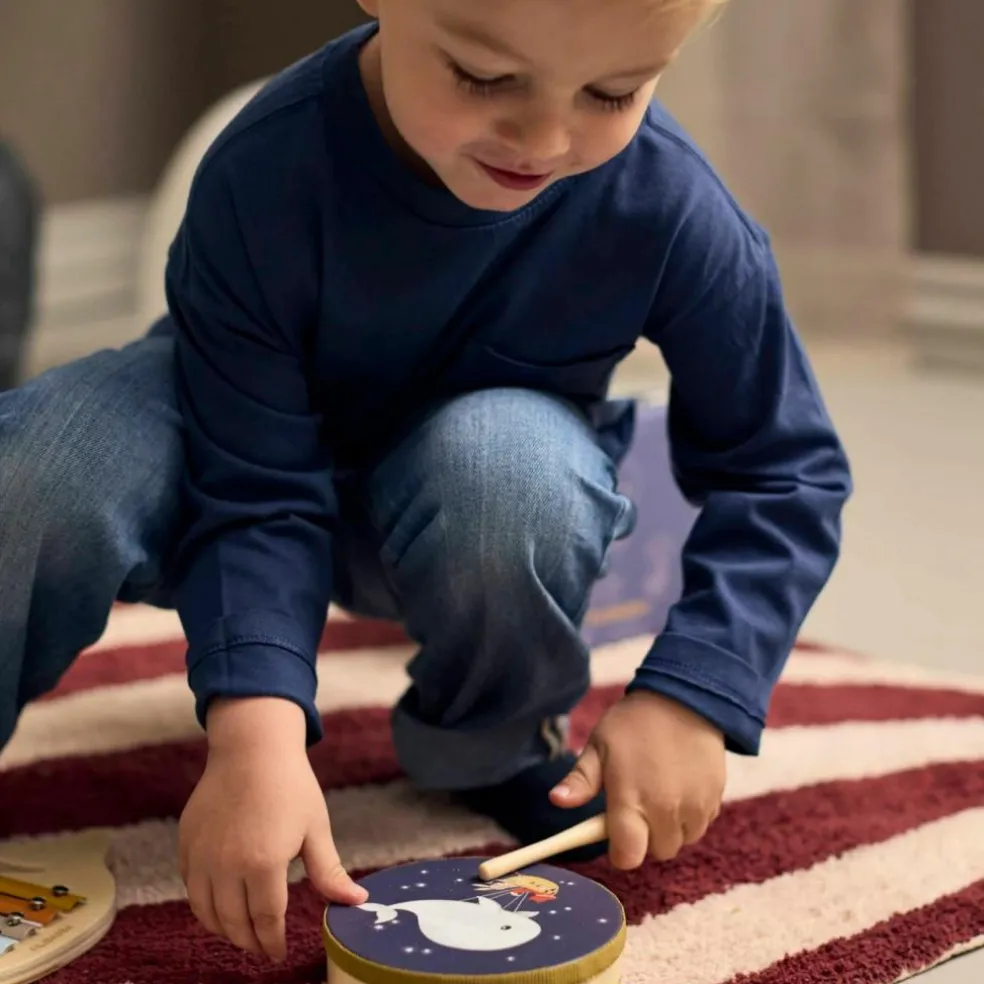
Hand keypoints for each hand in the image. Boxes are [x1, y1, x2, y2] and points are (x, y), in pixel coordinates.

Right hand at [178, 698, 366, 961]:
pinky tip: (220, 904)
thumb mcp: (316, 828)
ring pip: (206, 912)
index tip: (278, 952)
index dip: (272, 942)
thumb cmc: (291, 785)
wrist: (252, 748)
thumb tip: (357, 902)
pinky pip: (191, 888)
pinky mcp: (186, 844)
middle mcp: (226, 866)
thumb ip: (330, 873)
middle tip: (262, 946)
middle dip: (249, 941)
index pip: (265, 921)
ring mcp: (201, 856)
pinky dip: (204, 905)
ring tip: (241, 932)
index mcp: (263, 864)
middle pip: (234, 923)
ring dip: (224, 929)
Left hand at [550, 690, 725, 868]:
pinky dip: (690, 817)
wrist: (685, 699)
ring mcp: (694, 807)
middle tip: (638, 806)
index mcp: (631, 799)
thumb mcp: (599, 746)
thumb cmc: (634, 723)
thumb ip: (580, 780)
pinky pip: (700, 826)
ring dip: (669, 829)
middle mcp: (665, 810)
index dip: (620, 851)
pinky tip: (680, 789)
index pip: (628, 856)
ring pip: (681, 841)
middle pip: (655, 852)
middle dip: (644, 838)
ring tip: (659, 795)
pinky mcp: (715, 800)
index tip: (616, 834)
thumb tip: (556, 800)